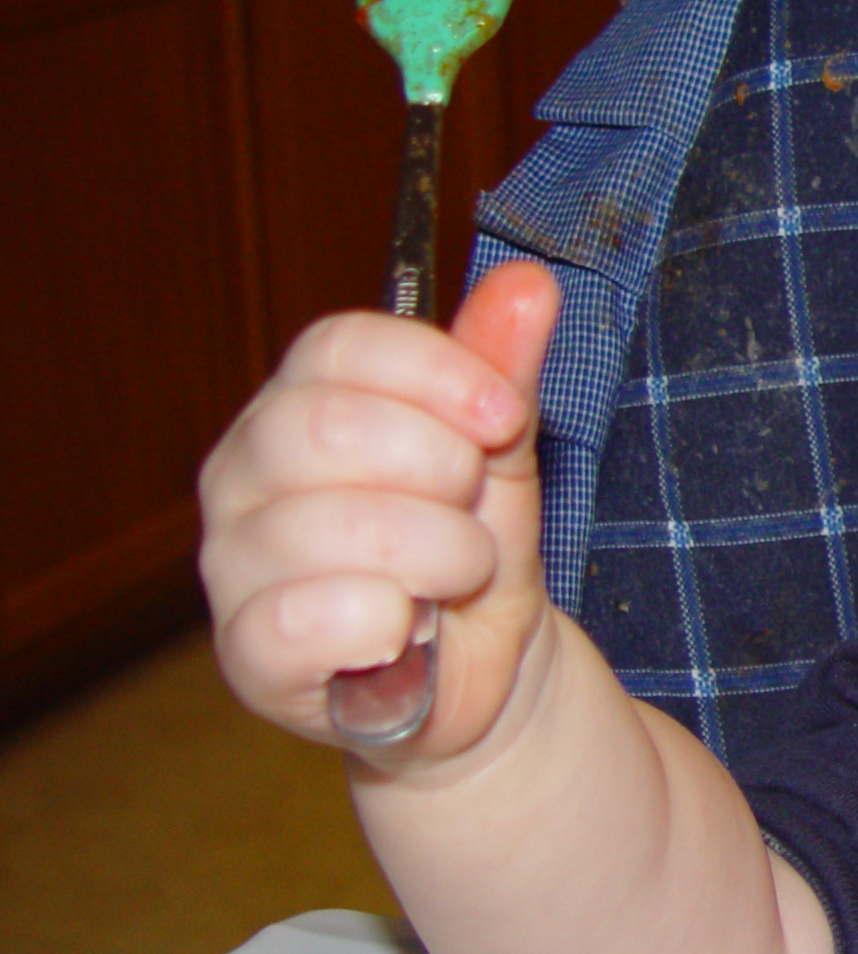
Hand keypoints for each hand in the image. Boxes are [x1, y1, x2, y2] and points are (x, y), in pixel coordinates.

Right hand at [198, 261, 561, 766]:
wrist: (487, 671)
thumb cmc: (472, 548)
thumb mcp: (499, 453)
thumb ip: (501, 368)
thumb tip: (529, 283)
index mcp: (297, 404)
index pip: (337, 346)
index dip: (434, 373)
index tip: (503, 417)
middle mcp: (244, 473)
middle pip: (328, 426)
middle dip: (441, 469)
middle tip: (472, 507)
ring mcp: (233, 563)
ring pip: (331, 526)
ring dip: (439, 554)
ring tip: (457, 575)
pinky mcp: (245, 653)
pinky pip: (303, 619)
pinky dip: (382, 622)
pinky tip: (406, 629)